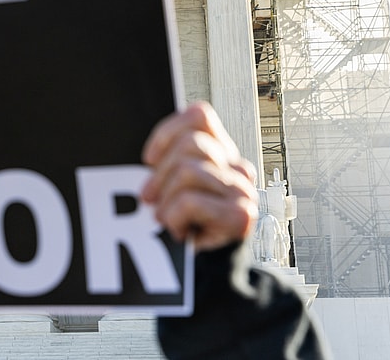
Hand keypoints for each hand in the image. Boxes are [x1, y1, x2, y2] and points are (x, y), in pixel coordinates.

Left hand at [140, 102, 257, 250]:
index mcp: (221, 154)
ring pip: (189, 172)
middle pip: (191, 145)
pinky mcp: (240, 215)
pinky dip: (173, 217)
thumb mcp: (169, 186)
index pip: (200, 116)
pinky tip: (178, 231)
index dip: (168, 132)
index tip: (149, 160)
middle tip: (148, 199)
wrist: (202, 273)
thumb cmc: (179, 224)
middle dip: (160, 174)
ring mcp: (243, 191)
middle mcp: (237, 168)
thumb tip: (146, 159)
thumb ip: (167, 163)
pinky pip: (191, 201)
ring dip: (166, 199)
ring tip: (164, 218)